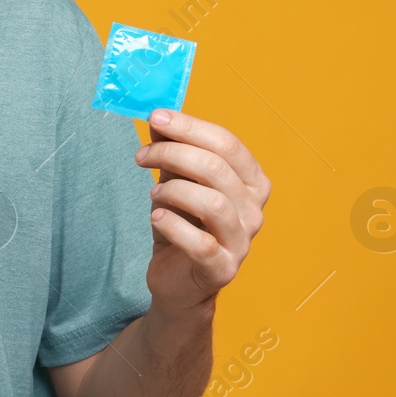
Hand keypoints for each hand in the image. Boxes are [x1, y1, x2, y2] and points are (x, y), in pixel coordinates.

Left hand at [136, 108, 270, 313]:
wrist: (178, 280)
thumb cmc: (182, 224)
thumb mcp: (175, 180)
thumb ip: (172, 150)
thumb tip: (158, 117)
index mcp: (251, 182)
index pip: (227, 144)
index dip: (189, 127)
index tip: (155, 117)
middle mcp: (254, 211)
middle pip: (216, 169)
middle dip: (172, 154)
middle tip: (141, 156)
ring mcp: (241, 242)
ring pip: (213, 204)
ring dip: (174, 190)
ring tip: (153, 192)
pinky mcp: (222, 269)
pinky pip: (200, 243)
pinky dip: (172, 225)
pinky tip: (156, 218)